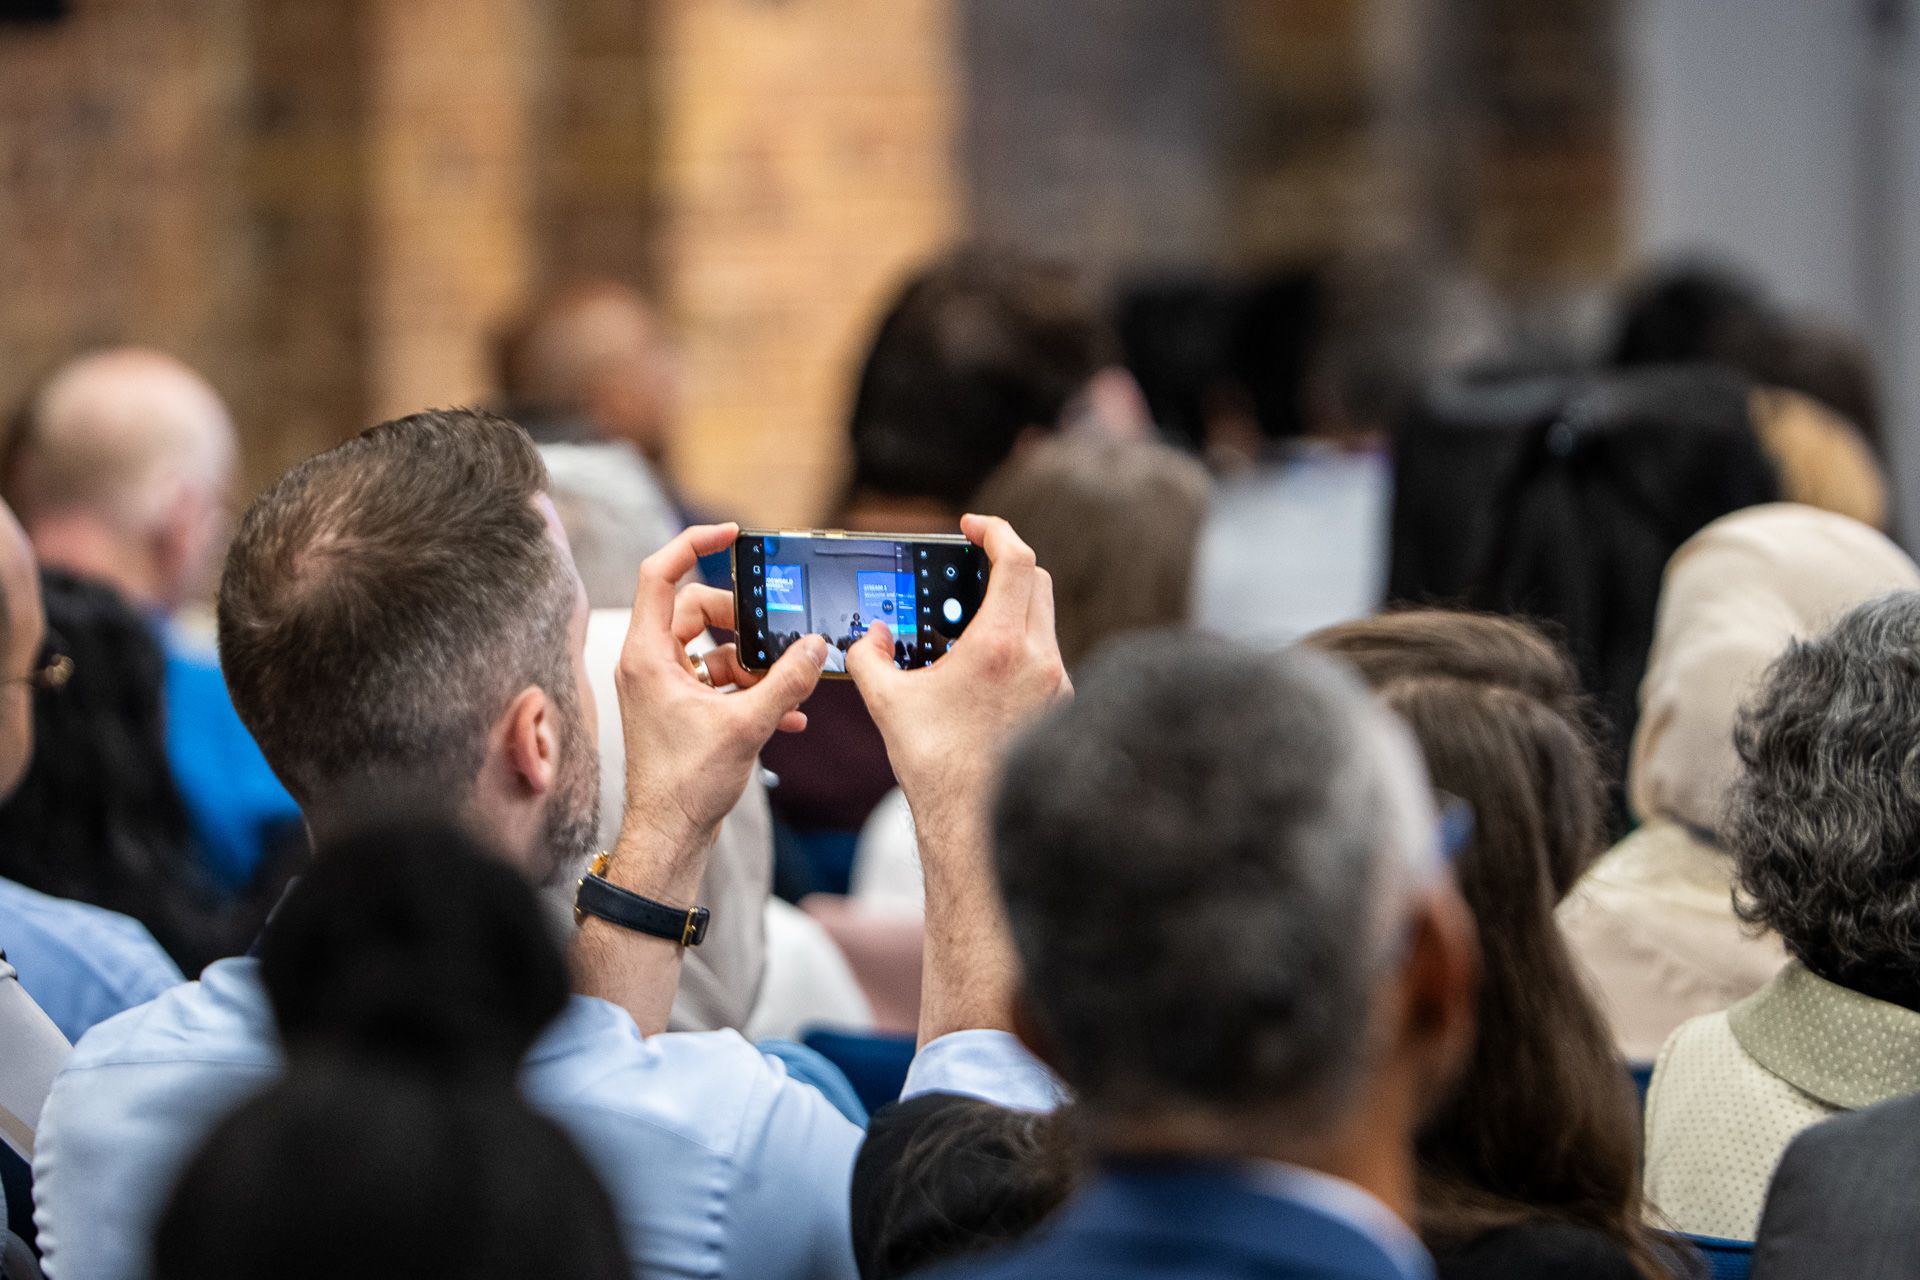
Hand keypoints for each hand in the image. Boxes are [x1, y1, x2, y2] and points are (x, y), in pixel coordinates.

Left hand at [612, 523, 827, 871]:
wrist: (670, 837)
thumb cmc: (685, 786)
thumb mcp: (746, 726)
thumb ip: (785, 682)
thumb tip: (814, 647)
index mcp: (648, 655)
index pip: (661, 573)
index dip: (694, 543)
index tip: (732, 533)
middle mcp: (650, 664)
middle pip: (696, 610)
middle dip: (743, 622)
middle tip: (775, 639)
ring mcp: (664, 687)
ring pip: (712, 648)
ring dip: (753, 662)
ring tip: (785, 685)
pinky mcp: (680, 710)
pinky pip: (718, 681)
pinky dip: (750, 689)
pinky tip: (788, 714)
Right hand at [848, 514, 1067, 1043]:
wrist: (976, 828)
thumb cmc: (934, 766)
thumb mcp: (889, 701)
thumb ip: (870, 657)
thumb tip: (867, 640)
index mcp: (1002, 644)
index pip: (1016, 558)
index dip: (995, 530)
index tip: (972, 525)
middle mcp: (1042, 660)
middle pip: (1038, 583)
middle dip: (1004, 566)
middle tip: (971, 569)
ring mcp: (1059, 687)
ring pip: (1045, 624)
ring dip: (1012, 613)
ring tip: (969, 628)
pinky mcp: (1062, 712)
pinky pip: (1046, 661)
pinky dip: (1020, 651)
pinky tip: (986, 675)